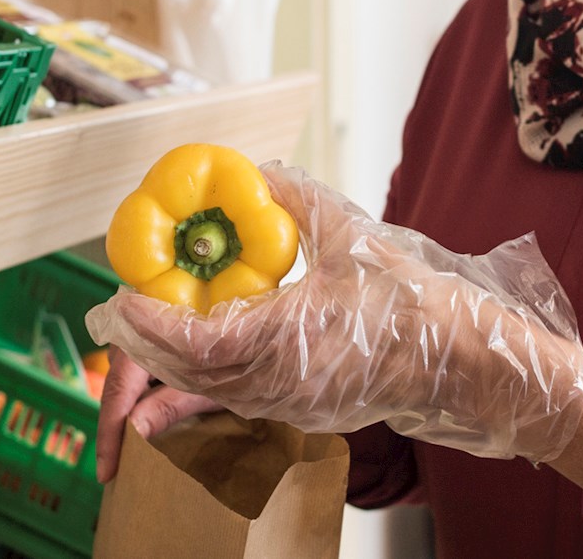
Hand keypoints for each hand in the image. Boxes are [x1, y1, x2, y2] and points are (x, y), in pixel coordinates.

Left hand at [85, 161, 582, 463]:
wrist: (465, 362)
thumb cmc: (415, 303)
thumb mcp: (355, 237)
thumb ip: (302, 202)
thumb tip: (264, 172)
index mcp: (287, 340)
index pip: (195, 343)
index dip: (152, 323)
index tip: (124, 297)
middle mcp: (280, 383)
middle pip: (191, 374)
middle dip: (147, 345)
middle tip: (117, 311)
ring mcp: (291, 404)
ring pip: (211, 391)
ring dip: (173, 363)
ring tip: (145, 328)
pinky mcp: (303, 411)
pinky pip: (238, 400)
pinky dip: (206, 378)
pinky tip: (194, 356)